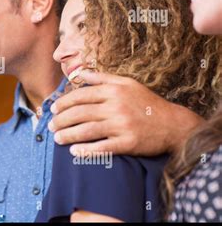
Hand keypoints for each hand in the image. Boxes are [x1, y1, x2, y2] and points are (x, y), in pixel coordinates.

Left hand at [48, 70, 203, 155]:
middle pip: (80, 113)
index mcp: (114, 91)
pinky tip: (74, 151)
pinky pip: (102, 148)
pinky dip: (86, 150)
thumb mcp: (127, 84)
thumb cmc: (147, 103)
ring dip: (68, 135)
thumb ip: (102, 78)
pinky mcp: (128, 143)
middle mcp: (116, 107)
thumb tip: (81, 73)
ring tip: (57, 138)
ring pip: (87, 130)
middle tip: (51, 125)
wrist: (174, 125)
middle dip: (62, 120)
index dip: (64, 103)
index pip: (81, 96)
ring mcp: (122, 126)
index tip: (54, 109)